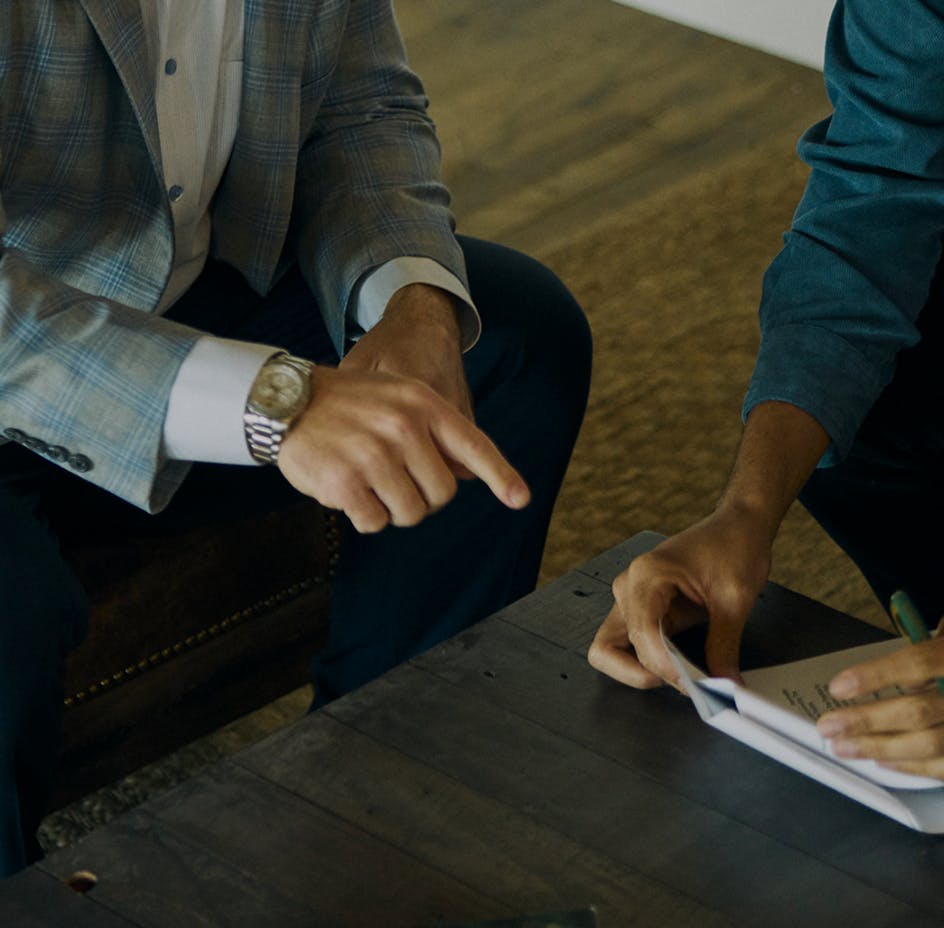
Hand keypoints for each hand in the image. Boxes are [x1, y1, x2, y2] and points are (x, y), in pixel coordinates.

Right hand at [278, 285, 528, 532]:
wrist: (285, 401)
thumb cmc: (348, 403)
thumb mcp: (397, 396)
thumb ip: (434, 430)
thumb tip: (468, 473)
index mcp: (423, 404)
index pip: (474, 446)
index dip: (501, 476)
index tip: (520, 499)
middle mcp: (403, 428)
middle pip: (442, 495)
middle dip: (421, 497)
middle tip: (393, 479)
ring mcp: (375, 456)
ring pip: (411, 514)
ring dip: (391, 509)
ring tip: (368, 481)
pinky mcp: (346, 482)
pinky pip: (375, 523)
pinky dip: (363, 516)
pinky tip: (346, 489)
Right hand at [587, 506, 771, 688]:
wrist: (737, 526)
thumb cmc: (734, 547)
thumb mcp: (736, 599)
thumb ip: (724, 645)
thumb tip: (724, 685)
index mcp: (647, 575)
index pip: (641, 633)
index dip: (663, 665)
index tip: (693, 684)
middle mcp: (629, 586)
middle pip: (609, 646)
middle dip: (644, 673)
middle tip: (685, 683)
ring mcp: (630, 598)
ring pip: (613, 648)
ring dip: (643, 669)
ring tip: (686, 676)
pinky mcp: (641, 609)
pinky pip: (632, 644)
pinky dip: (652, 662)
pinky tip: (684, 665)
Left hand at [817, 622, 943, 779]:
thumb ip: (923, 647)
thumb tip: (869, 667)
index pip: (917, 664)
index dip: (875, 676)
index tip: (837, 688)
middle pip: (919, 711)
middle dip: (867, 721)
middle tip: (828, 726)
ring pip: (932, 746)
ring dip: (881, 749)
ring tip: (844, 747)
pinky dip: (913, 768)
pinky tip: (883, 763)